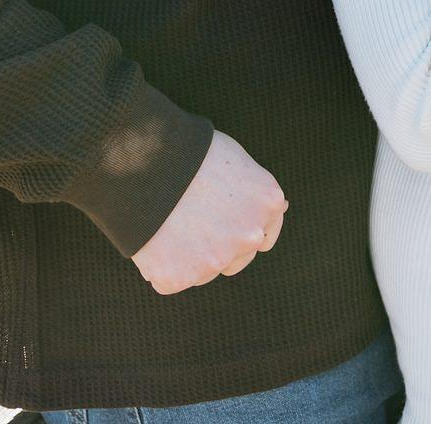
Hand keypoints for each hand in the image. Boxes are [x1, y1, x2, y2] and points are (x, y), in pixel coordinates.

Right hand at [131, 128, 287, 294]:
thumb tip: (281, 208)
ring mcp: (215, 261)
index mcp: (268, 204)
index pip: (265, 237)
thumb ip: (255, 194)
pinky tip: (154, 237)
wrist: (149, 159)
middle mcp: (249, 236)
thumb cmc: (193, 151)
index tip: (226, 224)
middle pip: (236, 259)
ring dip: (190, 257)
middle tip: (192, 220)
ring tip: (170, 222)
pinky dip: (161, 264)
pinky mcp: (179, 277)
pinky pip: (171, 278)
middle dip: (219, 247)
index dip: (242, 230)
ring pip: (203, 271)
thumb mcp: (237, 161)